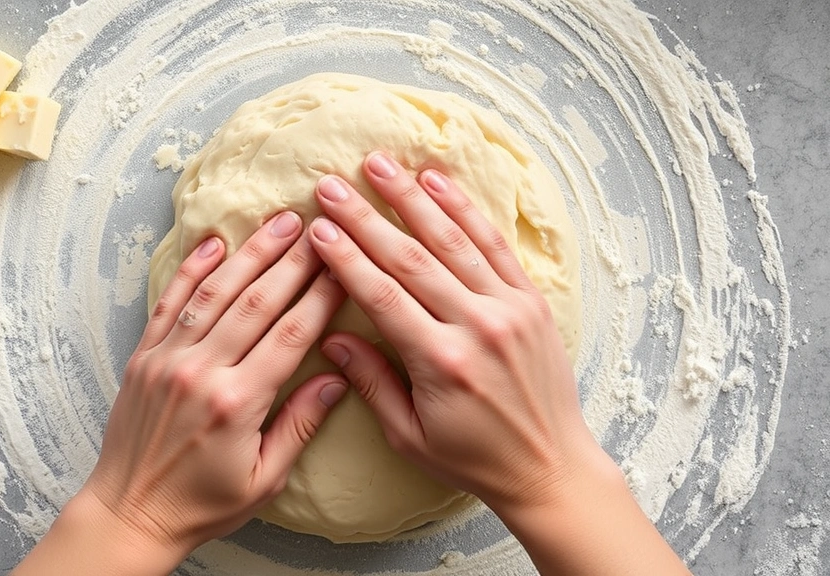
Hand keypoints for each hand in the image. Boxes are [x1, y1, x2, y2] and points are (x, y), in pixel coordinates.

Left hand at [14, 211, 346, 574]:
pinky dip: (191, 270)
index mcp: (238, 403)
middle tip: (320, 227)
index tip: (345, 267)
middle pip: (257, 302)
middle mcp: (201, 372)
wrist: (130, 513)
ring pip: (215, 292)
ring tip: (280, 222)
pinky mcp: (144, 357)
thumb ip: (300, 425)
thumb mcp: (265, 479)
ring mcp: (168, 359)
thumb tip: (336, 379)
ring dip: (251, 253)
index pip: (291, 334)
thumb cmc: (202, 504)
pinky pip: (169, 303)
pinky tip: (214, 243)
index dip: (322, 296)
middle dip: (294, 261)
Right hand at [307, 152, 593, 512]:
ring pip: (453, 239)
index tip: (318, 229)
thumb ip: (371, 382)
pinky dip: (465, 210)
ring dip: (412, 198)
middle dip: (365, 217)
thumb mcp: (409, 436)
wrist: (550, 466)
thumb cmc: (474, 459)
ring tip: (379, 164)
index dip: (346, 258)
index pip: (382, 295)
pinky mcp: (531, 300)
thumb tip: (331, 338)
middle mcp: (477, 326)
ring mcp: (509, 308)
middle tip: (331, 184)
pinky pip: (495, 245)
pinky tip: (437, 182)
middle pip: (410, 258)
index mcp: (441, 362)